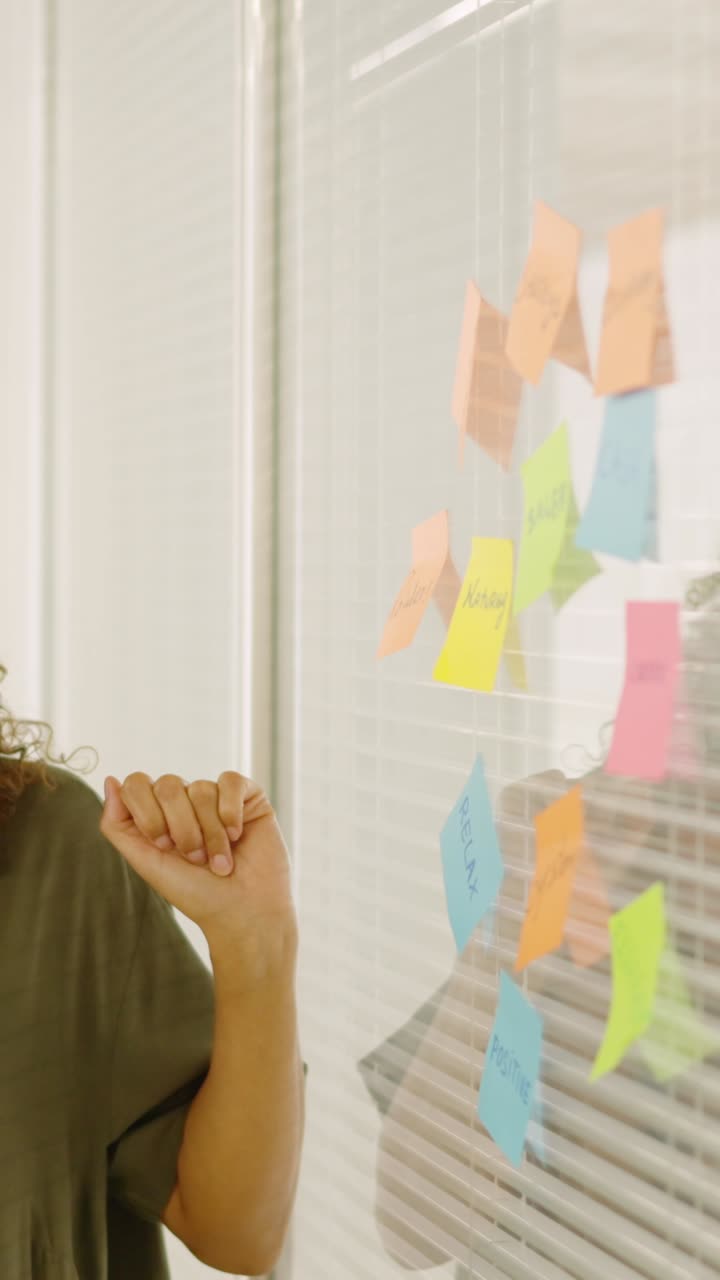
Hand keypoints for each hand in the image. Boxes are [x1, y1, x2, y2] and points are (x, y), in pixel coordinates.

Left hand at [100, 771, 295, 946]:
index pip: (137, 784)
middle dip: (180, 828)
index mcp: (157, 813)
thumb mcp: (146, 862)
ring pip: (201, 789)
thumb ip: (117, 825)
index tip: (163, 846)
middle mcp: (185, 800)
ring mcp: (216, 796)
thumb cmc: (195, 892)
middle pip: (168, 785)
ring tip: (219, 861)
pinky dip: (230, 812)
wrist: (242, 911)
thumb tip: (110, 780)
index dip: (148, 815)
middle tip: (194, 858)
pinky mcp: (247, 796)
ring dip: (210, 833)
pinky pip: (230, 781)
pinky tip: (236, 835)